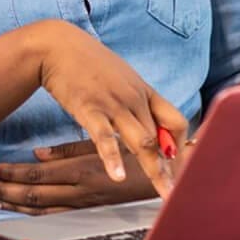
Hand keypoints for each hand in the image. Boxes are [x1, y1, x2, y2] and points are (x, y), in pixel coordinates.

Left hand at [0, 140, 163, 214]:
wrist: (176, 179)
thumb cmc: (141, 155)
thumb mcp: (105, 144)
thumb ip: (70, 151)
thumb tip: (37, 156)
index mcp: (83, 170)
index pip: (38, 175)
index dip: (12, 174)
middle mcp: (82, 191)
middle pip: (34, 194)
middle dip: (5, 190)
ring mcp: (87, 206)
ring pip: (43, 208)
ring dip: (15, 204)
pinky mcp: (94, 213)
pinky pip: (58, 217)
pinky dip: (36, 214)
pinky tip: (22, 212)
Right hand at [34, 21, 187, 197]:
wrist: (57, 45)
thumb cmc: (88, 63)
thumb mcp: (120, 78)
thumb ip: (135, 102)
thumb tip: (147, 127)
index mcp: (144, 91)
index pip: (177, 121)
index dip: (182, 146)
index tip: (179, 167)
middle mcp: (134, 98)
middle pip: (163, 138)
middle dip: (171, 167)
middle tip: (178, 193)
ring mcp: (113, 104)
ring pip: (143, 141)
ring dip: (155, 169)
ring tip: (164, 192)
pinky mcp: (89, 108)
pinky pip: (104, 137)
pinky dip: (113, 158)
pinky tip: (117, 176)